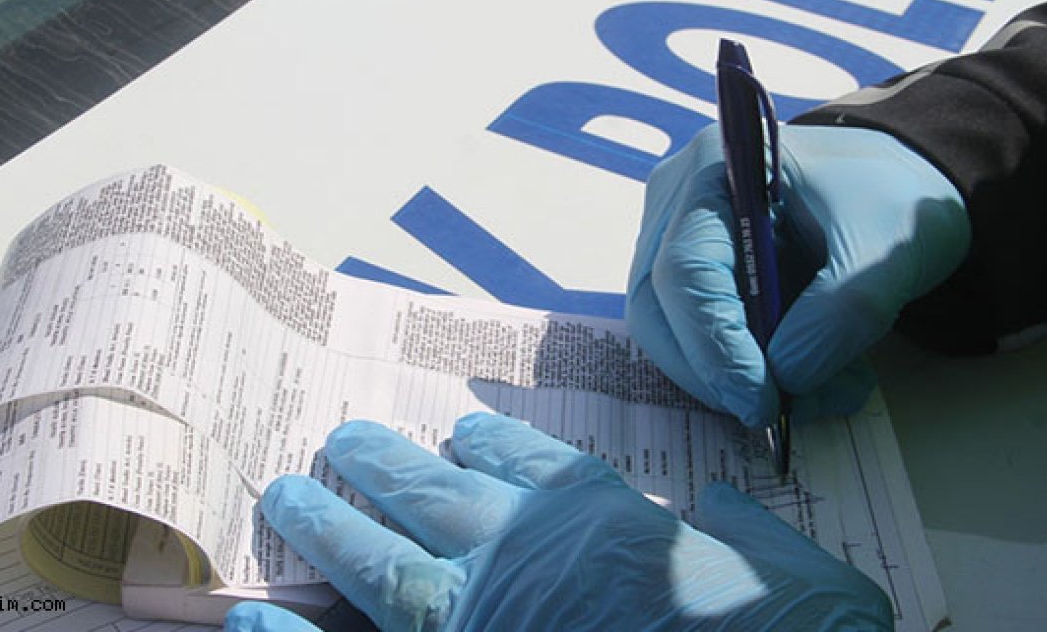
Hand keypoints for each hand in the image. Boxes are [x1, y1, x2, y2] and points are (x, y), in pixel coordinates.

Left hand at [225, 413, 891, 630]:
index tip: (463, 434)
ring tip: (284, 495)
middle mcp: (517, 548)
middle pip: (427, 489)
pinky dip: (290, 631)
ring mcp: (469, 615)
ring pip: (376, 555)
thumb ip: (749, 530)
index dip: (486, 443)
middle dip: (377, 463)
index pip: (522, 456)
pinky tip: (250, 610)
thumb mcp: (796, 571)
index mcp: (592, 513)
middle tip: (336, 443)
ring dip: (325, 520)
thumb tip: (731, 503)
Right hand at [626, 125, 967, 426]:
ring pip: (669, 333)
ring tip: (817, 393)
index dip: (716, 345)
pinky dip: (740, 371)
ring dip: (731, 381)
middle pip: (658, 308)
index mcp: (717, 169)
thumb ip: (839, 313)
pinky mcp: (692, 276)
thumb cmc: (890, 196)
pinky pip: (693, 337)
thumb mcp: (888, 252)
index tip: (764, 401)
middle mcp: (677, 202)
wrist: (899, 184)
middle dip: (715, 373)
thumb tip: (785, 379)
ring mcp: (674, 238)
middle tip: (781, 411)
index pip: (685, 269)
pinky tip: (801, 377)